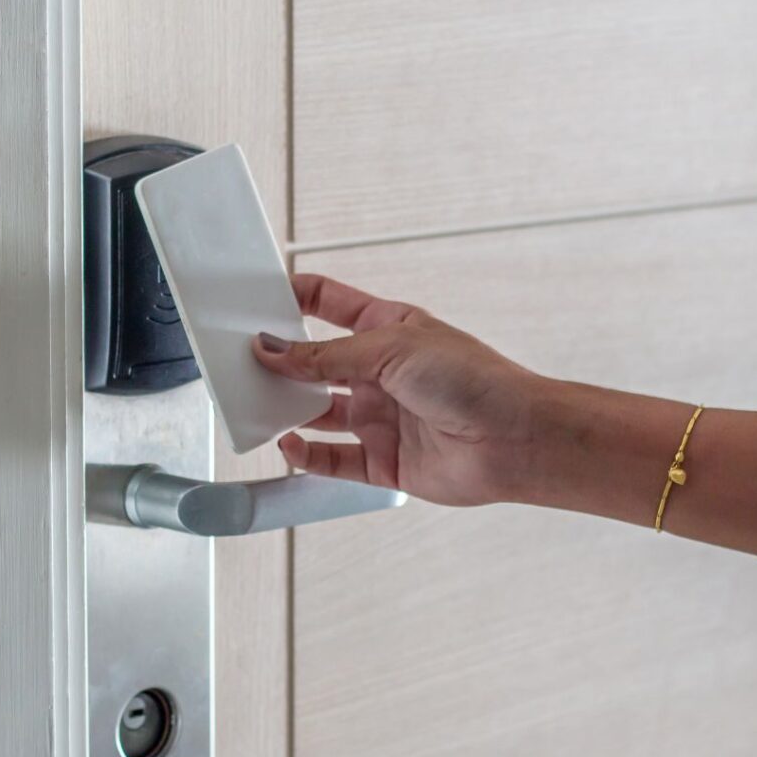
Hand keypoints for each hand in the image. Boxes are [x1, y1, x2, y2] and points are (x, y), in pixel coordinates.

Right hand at [251, 274, 542, 505]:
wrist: (513, 441)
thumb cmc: (473, 380)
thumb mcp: (389, 349)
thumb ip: (324, 355)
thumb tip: (273, 349)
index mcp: (387, 329)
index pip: (329, 304)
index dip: (293, 297)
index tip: (254, 296)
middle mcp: (380, 373)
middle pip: (315, 363)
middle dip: (281, 361)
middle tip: (243, 359)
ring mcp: (379, 417)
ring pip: (317, 413)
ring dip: (287, 409)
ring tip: (257, 404)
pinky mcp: (381, 460)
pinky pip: (331, 459)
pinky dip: (305, 454)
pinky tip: (289, 445)